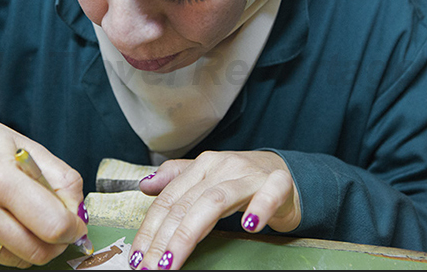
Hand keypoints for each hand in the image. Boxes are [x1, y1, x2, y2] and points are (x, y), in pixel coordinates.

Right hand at [0, 115, 87, 267]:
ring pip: (21, 259)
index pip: (52, 225)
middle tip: (60, 225)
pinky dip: (13, 245)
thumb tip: (78, 213)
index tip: (76, 222)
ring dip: (36, 245)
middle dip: (58, 242)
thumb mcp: (32, 149)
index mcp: (1, 180)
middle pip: (38, 251)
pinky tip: (7, 220)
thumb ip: (63, 180)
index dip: (73, 229)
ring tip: (31, 217)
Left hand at [129, 151, 300, 269]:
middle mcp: (223, 166)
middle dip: (163, 239)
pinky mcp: (279, 183)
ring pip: (215, 201)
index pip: (169, 199)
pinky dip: (260, 208)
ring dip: (190, 233)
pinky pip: (269, 194)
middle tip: (151, 267)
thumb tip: (145, 184)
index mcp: (202, 165)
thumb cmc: (243, 182)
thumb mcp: (207, 178)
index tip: (138, 257)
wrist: (288, 174)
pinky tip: (248, 227)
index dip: (150, 229)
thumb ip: (176, 180)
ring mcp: (250, 174)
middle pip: (186, 203)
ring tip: (174, 259)